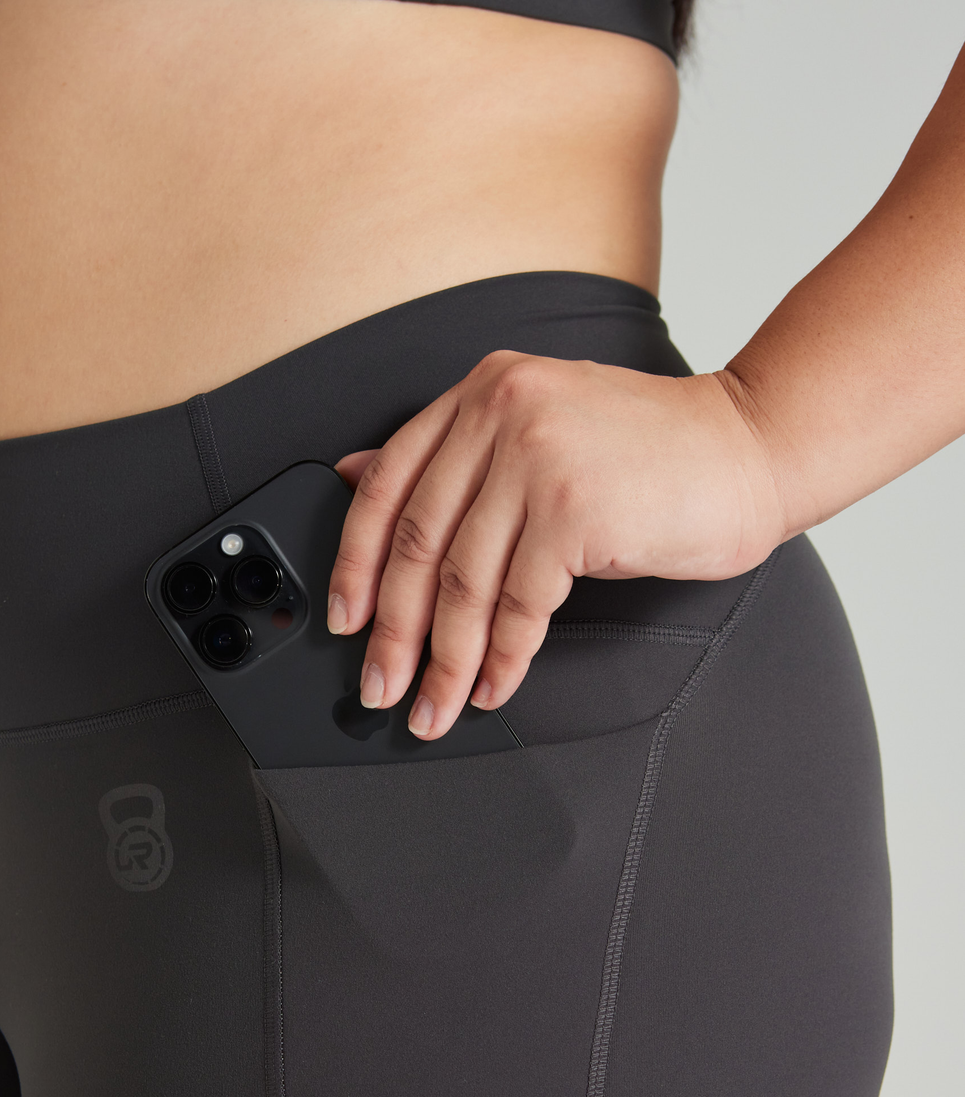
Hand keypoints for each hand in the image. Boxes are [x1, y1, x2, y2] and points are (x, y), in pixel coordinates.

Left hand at [328, 355, 787, 739]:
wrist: (752, 446)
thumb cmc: (653, 450)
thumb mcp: (540, 427)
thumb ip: (456, 452)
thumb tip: (353, 477)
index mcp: (483, 390)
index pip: (389, 484)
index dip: (355, 563)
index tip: (345, 619)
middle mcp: (502, 411)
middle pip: (418, 544)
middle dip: (394, 633)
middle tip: (380, 686)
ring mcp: (538, 457)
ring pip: (463, 583)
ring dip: (445, 661)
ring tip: (435, 706)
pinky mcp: (574, 509)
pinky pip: (519, 605)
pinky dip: (502, 658)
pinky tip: (493, 686)